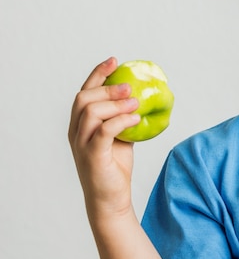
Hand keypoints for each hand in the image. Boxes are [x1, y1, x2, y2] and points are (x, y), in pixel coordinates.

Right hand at [68, 57, 140, 219]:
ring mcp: (81, 144)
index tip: (115, 61)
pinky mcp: (92, 156)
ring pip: (91, 112)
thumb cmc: (114, 164)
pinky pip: (103, 131)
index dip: (98, 74)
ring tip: (136, 103)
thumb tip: (143, 95)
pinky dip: (121, 121)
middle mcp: (76, 132)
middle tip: (130, 87)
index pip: (84, 92)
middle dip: (108, 88)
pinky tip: (136, 118)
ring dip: (116, 103)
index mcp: (80, 124)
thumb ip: (123, 115)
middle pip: (84, 99)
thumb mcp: (121, 134)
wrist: (111, 198)